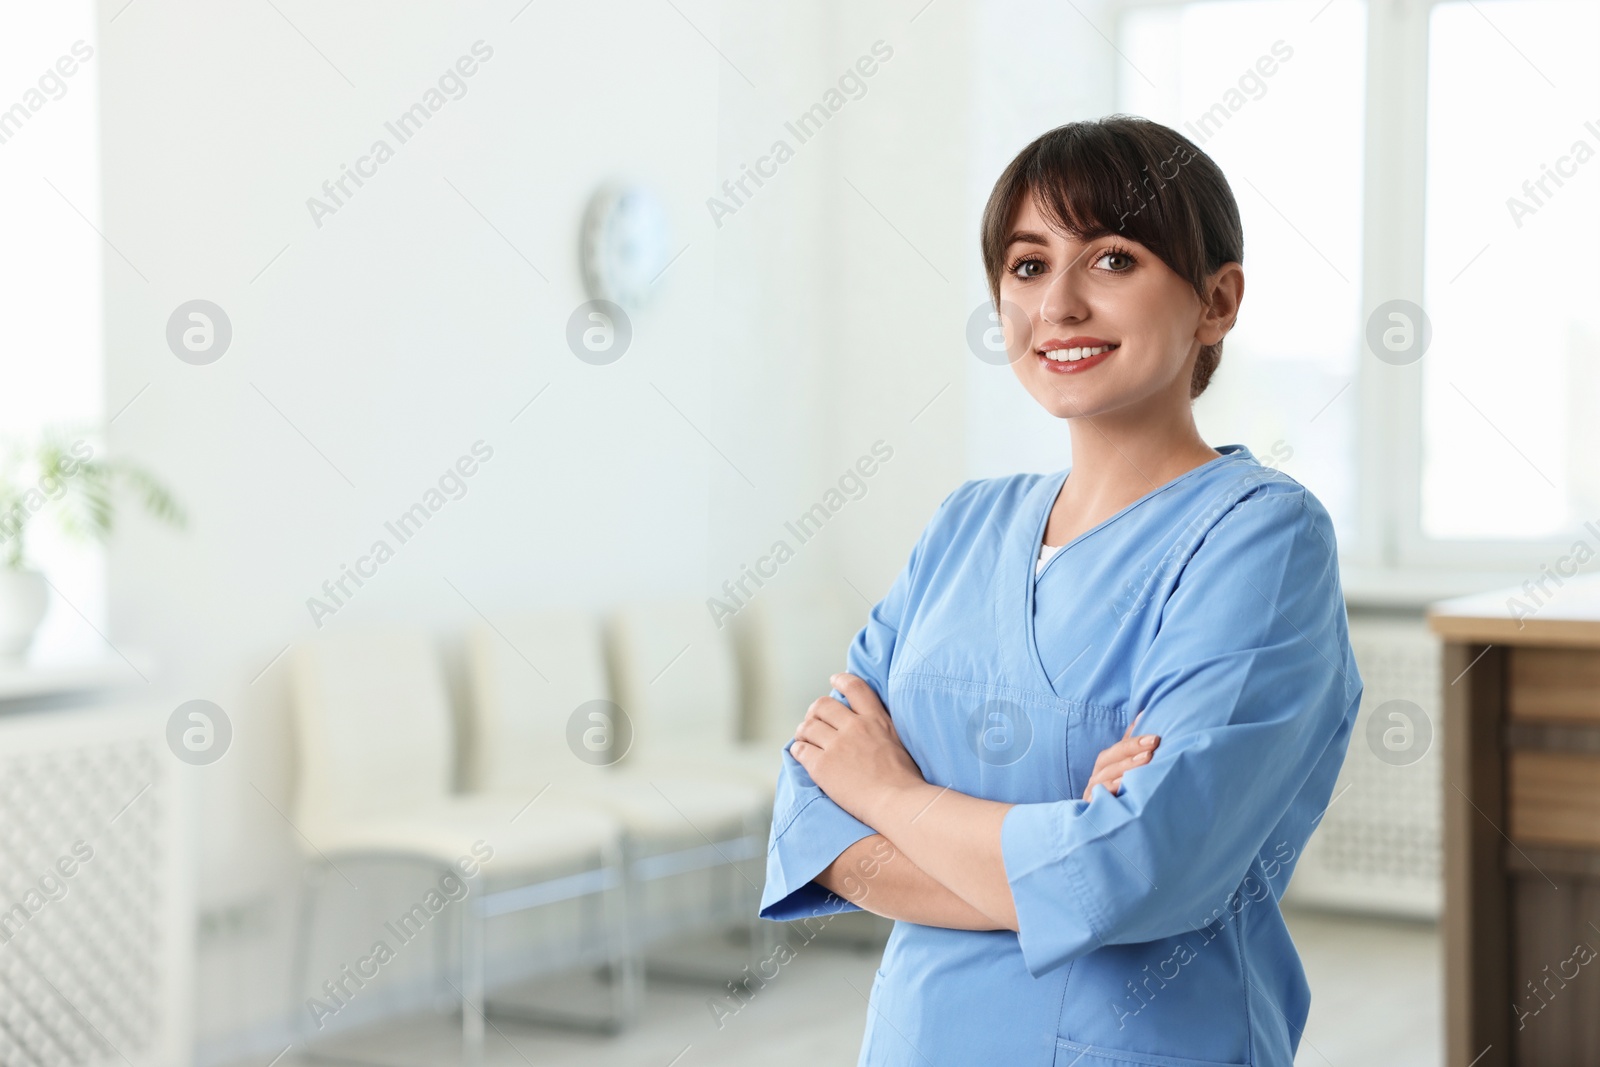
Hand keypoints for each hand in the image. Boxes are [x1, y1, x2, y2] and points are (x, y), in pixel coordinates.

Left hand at [790, 673, 924, 822]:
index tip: (834, 680)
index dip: (841, 680)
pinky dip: (798, 750)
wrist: (897, 802)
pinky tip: (802, 755)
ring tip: (804, 739)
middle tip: (813, 720)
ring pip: (808, 726)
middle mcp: (854, 727)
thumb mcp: (898, 742)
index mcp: (876, 720)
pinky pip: (800, 749)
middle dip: (814, 711)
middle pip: (823, 705)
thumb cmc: (904, 780)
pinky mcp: (822, 765)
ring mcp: (837, 745)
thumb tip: (870, 727)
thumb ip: (881, 729)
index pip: (855, 688)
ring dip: (803, 731)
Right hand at [1082, 712, 1159, 801]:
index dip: (1135, 742)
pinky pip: (1101, 800)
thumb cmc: (1118, 785)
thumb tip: (1143, 713)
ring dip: (1124, 771)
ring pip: (1106, 779)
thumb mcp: (1124, 761)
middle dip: (1131, 754)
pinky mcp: (1092, 808)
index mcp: (1106, 761)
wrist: (1103, 819)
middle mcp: (1098, 774)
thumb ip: (1131, 740)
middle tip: (1151, 751)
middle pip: (1111, 761)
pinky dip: (1112, 794)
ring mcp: (1094, 791)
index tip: (1155, 739)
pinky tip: (1127, 790)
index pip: (1119, 748)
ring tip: (1144, 766)